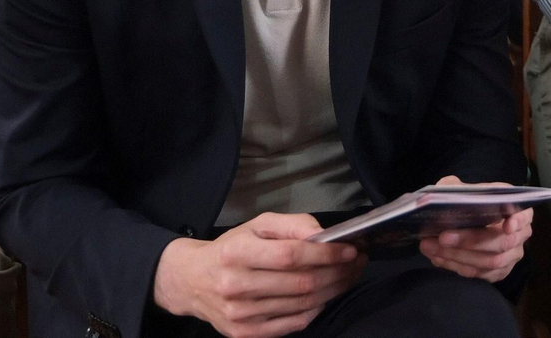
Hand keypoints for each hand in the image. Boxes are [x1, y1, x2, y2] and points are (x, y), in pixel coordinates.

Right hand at [151, 213, 363, 337]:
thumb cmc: (232, 249)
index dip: (325, 254)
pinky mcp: (245, 333)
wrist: (193, 281)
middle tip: (357, 263)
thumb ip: (292, 224)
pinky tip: (327, 296)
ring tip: (348, 276)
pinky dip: (316, 310)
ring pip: (301, 304)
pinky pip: (293, 324)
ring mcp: (240, 314)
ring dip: (333, 290)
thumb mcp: (257, 225)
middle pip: (301, 283)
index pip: (290, 255)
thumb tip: (322, 235)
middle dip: (338, 273)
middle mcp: (236, 285)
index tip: (350, 250)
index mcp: (237, 253)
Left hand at [418, 176, 532, 281]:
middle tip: (443, 237)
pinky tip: (438, 258)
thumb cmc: (470, 202)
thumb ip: (456, 187)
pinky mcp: (500, 272)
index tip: (506, 226)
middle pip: (501, 243)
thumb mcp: (464, 188)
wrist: (471, 220)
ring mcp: (512, 255)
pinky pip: (481, 274)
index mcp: (516, 208)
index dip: (518, 221)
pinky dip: (457, 267)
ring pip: (490, 262)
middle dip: (470, 241)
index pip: (524, 215)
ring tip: (431, 248)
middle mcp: (520, 234)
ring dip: (458, 257)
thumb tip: (442, 193)